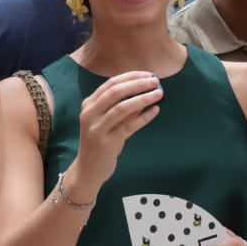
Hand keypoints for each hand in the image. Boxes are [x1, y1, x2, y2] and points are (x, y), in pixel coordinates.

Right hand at [70, 70, 163, 189]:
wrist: (88, 170)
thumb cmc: (100, 143)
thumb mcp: (108, 123)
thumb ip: (124, 108)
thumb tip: (145, 92)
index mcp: (89, 105)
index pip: (111, 84)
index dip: (131, 77)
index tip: (148, 74)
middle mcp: (90, 115)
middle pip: (116, 92)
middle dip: (138, 84)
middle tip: (156, 82)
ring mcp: (96, 129)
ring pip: (122, 107)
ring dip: (143, 98)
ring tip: (158, 94)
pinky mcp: (106, 143)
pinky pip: (128, 127)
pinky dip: (143, 117)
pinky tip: (155, 110)